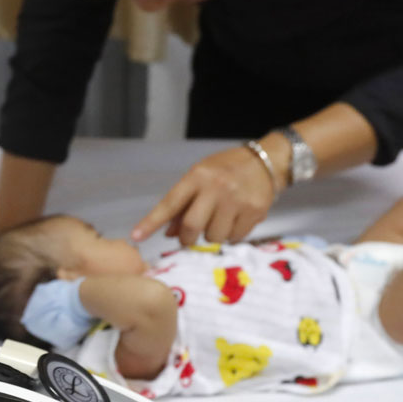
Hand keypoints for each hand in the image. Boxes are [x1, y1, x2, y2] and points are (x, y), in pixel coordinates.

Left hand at [132, 146, 278, 246]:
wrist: (266, 162)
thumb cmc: (226, 170)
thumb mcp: (201, 177)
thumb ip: (184, 203)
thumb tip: (168, 232)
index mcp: (198, 177)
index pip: (170, 203)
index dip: (151, 222)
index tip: (136, 236)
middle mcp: (216, 188)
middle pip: (192, 227)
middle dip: (187, 239)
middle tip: (189, 237)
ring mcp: (236, 201)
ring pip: (214, 236)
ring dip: (212, 235)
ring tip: (219, 220)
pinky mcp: (254, 212)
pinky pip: (234, 238)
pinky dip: (231, 235)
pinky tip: (235, 220)